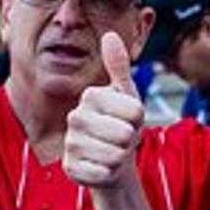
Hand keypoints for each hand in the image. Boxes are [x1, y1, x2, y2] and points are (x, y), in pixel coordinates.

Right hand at [63, 31, 145, 192]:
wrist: (112, 157)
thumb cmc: (121, 122)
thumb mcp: (126, 94)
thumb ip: (119, 66)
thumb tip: (110, 35)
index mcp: (90, 95)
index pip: (135, 111)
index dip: (139, 119)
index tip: (128, 118)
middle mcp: (75, 117)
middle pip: (125, 134)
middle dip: (130, 139)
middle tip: (121, 137)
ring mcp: (70, 144)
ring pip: (114, 155)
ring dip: (120, 157)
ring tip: (113, 151)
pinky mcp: (70, 169)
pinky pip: (102, 174)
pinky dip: (109, 173)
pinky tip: (102, 167)